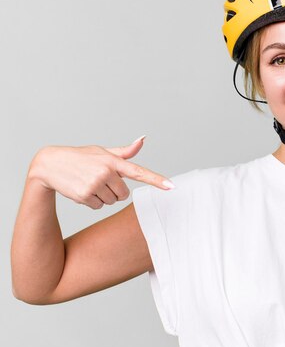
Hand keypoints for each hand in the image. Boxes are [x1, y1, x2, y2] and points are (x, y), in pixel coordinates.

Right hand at [28, 136, 174, 209]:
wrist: (50, 164)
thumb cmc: (81, 157)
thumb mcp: (102, 151)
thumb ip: (124, 152)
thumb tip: (143, 139)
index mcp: (113, 161)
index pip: (139, 171)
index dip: (156, 180)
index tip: (171, 186)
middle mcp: (106, 172)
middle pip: (124, 194)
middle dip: (114, 191)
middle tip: (99, 180)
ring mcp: (95, 184)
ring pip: (112, 202)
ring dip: (102, 197)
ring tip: (89, 183)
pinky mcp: (85, 195)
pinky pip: (99, 207)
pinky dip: (92, 202)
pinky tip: (81, 190)